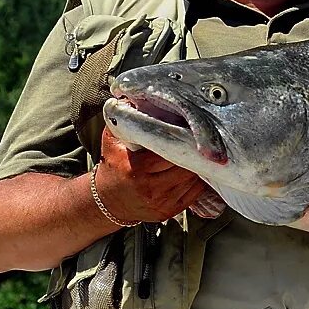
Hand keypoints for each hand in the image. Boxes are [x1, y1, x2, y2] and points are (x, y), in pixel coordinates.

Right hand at [96, 129, 211, 223]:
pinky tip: (196, 168)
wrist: (107, 200)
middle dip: (192, 151)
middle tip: (202, 138)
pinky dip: (198, 180)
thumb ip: (124, 119)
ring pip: (192, 179)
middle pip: (184, 165)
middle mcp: (149, 188)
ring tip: (200, 152)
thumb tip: (137, 96)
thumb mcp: (112, 140)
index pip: (168, 151)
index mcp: (136, 168)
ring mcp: (161, 202)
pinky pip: (194, 193)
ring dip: (198, 165)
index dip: (181, 138)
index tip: (190, 128)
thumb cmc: (113, 165)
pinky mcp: (169, 211)